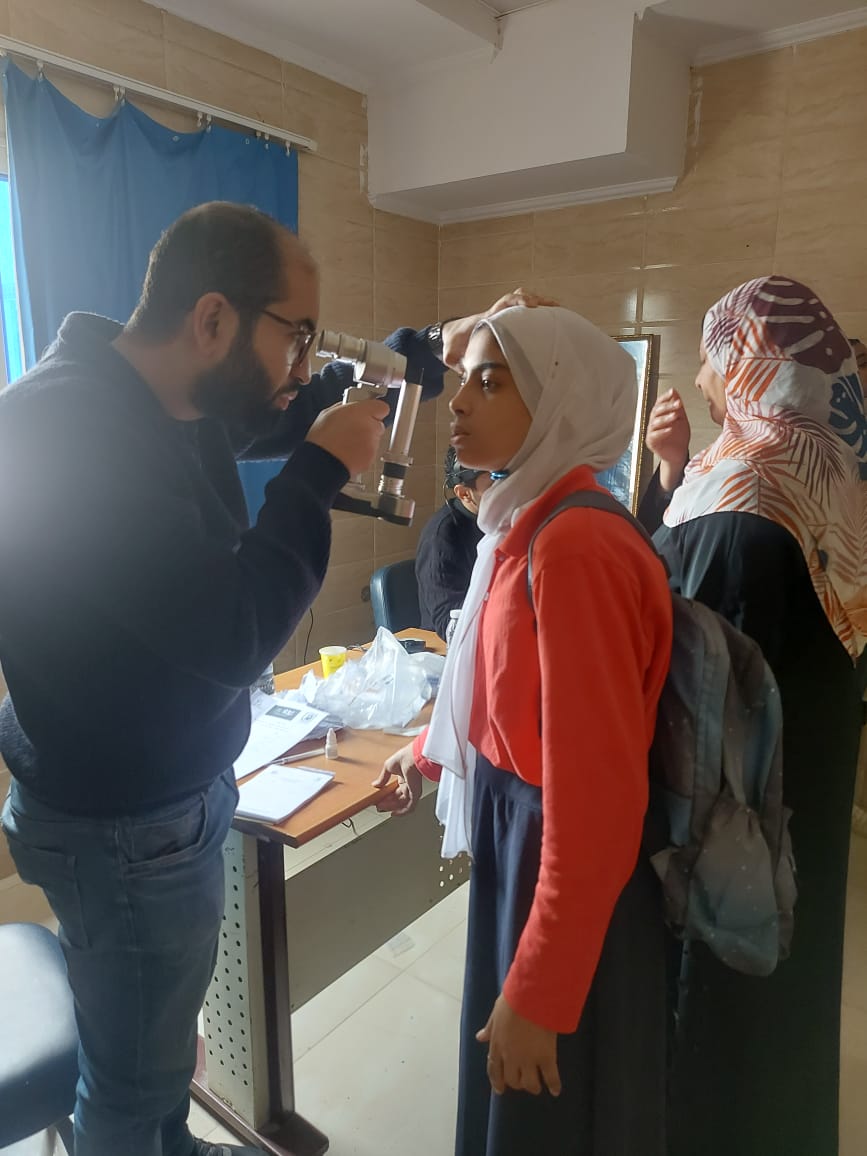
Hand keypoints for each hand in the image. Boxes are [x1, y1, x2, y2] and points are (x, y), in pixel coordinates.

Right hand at [305, 398, 389, 475]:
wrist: (322, 463)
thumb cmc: (323, 439)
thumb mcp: (328, 413)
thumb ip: (344, 408)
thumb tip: (348, 407)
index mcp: (362, 412)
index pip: (382, 407)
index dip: (374, 410)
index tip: (368, 412)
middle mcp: (371, 427)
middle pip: (378, 424)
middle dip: (368, 427)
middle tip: (353, 430)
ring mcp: (373, 444)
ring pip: (374, 440)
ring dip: (365, 441)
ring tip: (347, 444)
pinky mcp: (371, 458)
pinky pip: (370, 454)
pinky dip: (362, 454)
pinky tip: (349, 453)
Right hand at [372, 742, 423, 815]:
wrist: (413, 756)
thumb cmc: (405, 757)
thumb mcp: (388, 767)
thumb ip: (382, 778)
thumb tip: (375, 784)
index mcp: (404, 777)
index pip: (394, 790)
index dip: (386, 796)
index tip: (378, 799)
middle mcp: (409, 784)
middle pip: (397, 798)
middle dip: (387, 803)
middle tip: (378, 806)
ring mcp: (413, 790)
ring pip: (402, 804)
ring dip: (391, 807)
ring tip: (381, 808)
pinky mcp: (416, 794)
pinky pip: (409, 807)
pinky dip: (401, 812)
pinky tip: (393, 813)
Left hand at [441, 287, 558, 370]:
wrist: (452, 339)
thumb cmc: (453, 345)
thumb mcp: (450, 353)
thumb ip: (453, 359)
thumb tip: (459, 367)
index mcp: (487, 317)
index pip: (506, 303)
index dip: (519, 301)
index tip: (532, 305)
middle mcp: (498, 315)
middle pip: (520, 298)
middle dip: (537, 300)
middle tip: (554, 307)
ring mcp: (504, 319)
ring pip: (524, 306)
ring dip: (541, 307)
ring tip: (559, 313)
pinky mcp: (508, 326)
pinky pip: (525, 318)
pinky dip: (538, 318)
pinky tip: (552, 325)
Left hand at [477, 994, 560, 1096]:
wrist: (532, 996)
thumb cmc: (513, 1000)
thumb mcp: (496, 1013)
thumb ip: (489, 1028)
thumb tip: (480, 1038)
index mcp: (497, 1045)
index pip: (494, 1069)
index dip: (497, 1082)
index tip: (499, 1090)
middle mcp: (511, 1056)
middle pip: (512, 1080)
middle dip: (517, 1083)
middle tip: (523, 1081)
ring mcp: (529, 1059)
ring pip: (529, 1083)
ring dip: (532, 1087)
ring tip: (537, 1086)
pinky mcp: (546, 1057)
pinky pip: (550, 1077)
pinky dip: (554, 1086)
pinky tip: (556, 1091)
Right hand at [645, 389, 690, 492]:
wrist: (678, 454)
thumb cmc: (678, 438)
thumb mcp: (681, 419)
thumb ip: (678, 407)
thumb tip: (675, 392)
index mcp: (659, 415)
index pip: (659, 403)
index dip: (665, 397)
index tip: (672, 392)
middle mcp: (653, 423)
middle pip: (656, 411)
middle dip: (667, 407)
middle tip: (678, 404)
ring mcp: (651, 432)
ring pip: (655, 423)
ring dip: (666, 418)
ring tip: (675, 416)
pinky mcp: (651, 442)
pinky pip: (654, 436)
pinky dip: (662, 432)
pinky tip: (670, 429)